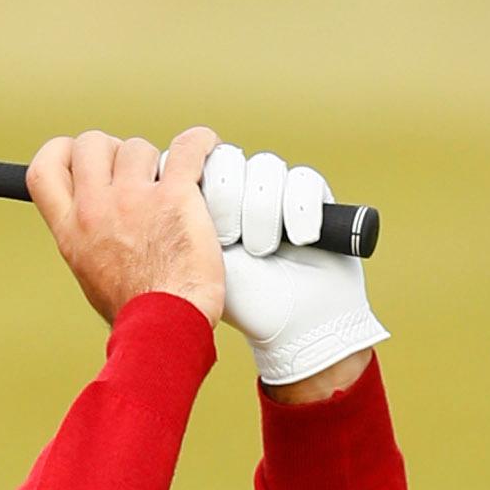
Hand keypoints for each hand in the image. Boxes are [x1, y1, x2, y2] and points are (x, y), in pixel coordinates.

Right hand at [26, 127, 225, 328]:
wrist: (163, 330)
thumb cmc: (136, 315)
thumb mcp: (90, 276)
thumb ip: (90, 240)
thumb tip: (103, 228)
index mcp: (71, 230)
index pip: (44, 169)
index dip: (63, 152)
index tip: (82, 158)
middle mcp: (96, 209)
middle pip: (91, 144)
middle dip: (114, 150)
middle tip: (135, 172)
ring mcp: (134, 199)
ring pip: (138, 147)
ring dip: (156, 160)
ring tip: (172, 186)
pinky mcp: (174, 195)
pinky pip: (187, 147)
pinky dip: (200, 144)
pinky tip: (205, 151)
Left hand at [197, 143, 389, 396]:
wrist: (298, 329)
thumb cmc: (244, 302)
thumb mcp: (200, 257)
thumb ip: (182, 214)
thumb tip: (176, 168)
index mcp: (209, 206)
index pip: (199, 165)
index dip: (203, 192)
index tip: (203, 232)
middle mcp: (243, 195)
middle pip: (229, 160)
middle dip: (228, 203)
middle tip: (230, 242)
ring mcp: (278, 194)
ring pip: (265, 168)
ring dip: (262, 215)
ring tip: (263, 252)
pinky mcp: (314, 197)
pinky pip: (303, 180)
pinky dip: (300, 211)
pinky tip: (300, 240)